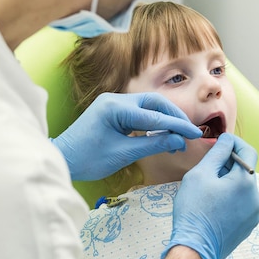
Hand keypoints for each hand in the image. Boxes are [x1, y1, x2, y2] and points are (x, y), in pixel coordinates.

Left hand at [51, 92, 201, 180]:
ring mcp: (113, 103)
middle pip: (155, 103)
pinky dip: (153, 122)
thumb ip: (153, 145)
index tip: (196, 134)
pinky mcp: (113, 110)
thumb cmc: (88, 160)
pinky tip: (163, 135)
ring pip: (149, 107)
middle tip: (190, 133)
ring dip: (165, 120)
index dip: (177, 126)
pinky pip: (139, 112)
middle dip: (174, 117)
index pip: (155, 116)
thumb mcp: (123, 154)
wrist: (62, 160)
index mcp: (115, 107)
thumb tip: (178, 141)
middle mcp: (115, 99)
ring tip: (179, 137)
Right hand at [161, 133, 258, 258]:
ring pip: (243, 187)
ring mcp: (253, 213)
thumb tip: (227, 139)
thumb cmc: (194, 209)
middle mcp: (255, 197)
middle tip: (207, 166)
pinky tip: (213, 204)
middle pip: (245, 170)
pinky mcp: (248, 226)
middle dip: (228, 164)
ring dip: (229, 181)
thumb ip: (217, 153)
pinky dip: (231, 197)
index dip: (234, 143)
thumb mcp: (201, 174)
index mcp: (246, 182)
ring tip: (208, 188)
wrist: (195, 249)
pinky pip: (242, 203)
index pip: (248, 151)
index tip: (220, 142)